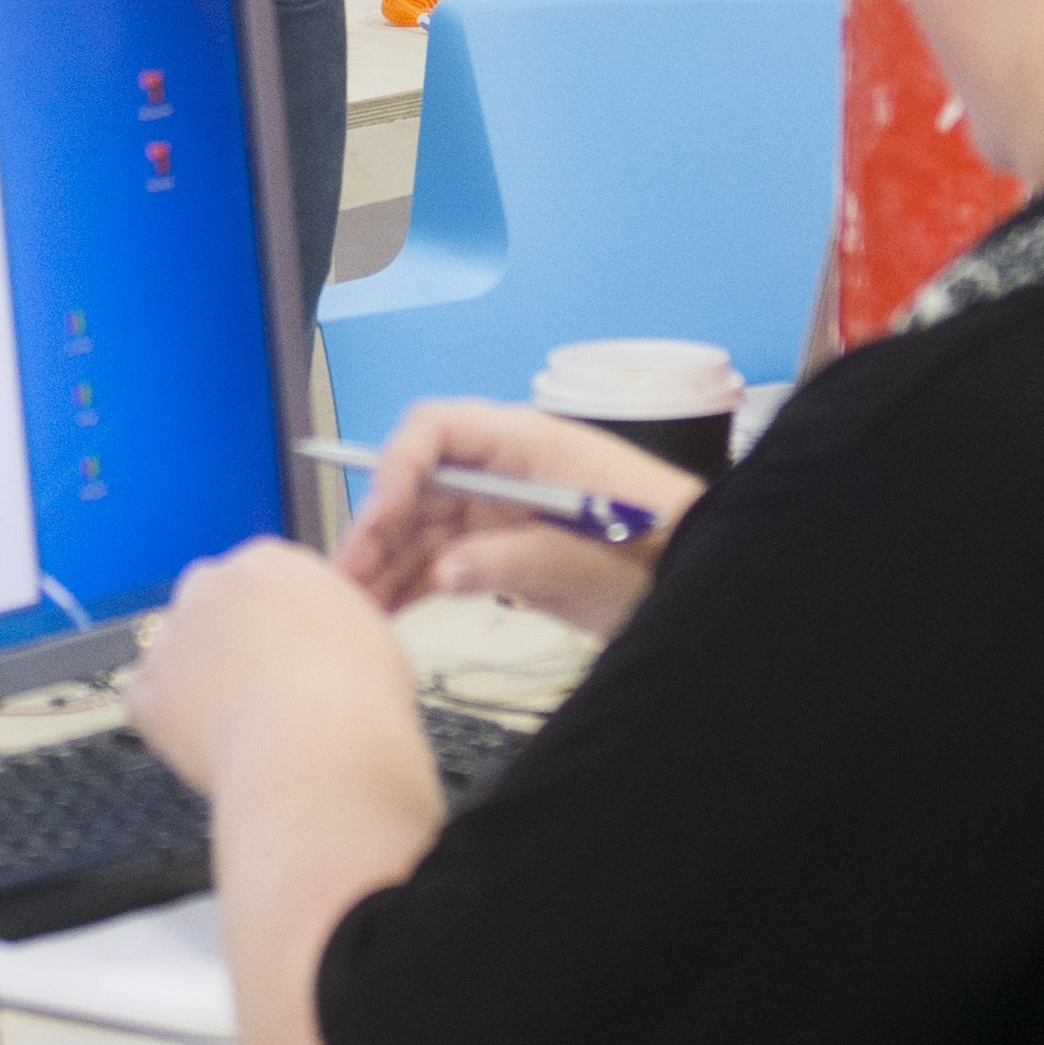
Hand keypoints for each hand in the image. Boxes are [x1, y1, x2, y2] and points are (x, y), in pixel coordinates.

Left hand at [125, 538, 433, 806]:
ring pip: (170, 651)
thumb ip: (330, 619)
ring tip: (237, 721)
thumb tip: (329, 637)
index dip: (267, 619)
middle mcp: (210, 587)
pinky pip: (143, 700)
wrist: (319, 748)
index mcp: (267, 562)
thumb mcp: (367, 631)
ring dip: (192, 678)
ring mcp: (172, 637)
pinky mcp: (147, 690)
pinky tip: (204, 739)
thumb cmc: (355, 696)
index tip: (280, 647)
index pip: (254, 577)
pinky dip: (165, 720)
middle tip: (256, 683)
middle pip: (204, 604)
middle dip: (221, 639)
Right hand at [335, 396, 691, 627]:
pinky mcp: (500, 551)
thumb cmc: (667, 549)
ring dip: (381, 564)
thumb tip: (448, 571)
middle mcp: (503, 471)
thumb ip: (521, 561)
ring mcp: (498, 511)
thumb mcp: (596, 560)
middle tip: (345, 578)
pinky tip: (379, 614)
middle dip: (375, 528)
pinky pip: (439, 561)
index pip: (439, 430)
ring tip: (351, 607)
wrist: (698, 580)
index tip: (380, 513)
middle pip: (416, 485)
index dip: (399, 465)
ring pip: (419, 529)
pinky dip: (407, 586)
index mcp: (529, 444)